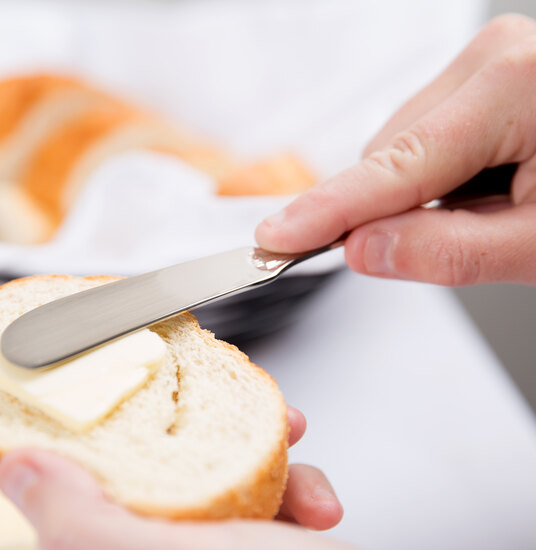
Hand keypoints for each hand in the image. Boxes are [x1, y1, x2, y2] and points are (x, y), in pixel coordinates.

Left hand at [0, 409, 449, 549]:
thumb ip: (91, 530)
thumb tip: (19, 472)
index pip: (91, 493)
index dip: (112, 436)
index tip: (138, 393)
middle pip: (168, 475)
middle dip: (213, 435)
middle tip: (244, 417)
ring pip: (223, 476)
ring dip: (265, 455)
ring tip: (299, 455)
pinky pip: (266, 495)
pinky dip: (297, 484)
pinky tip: (322, 503)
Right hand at [256, 14, 535, 285]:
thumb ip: (447, 251)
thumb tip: (366, 248)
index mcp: (511, 89)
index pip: (391, 168)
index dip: (326, 212)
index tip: (275, 237)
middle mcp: (491, 60)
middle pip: (389, 156)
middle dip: (393, 210)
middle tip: (452, 241)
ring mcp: (488, 62)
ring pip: (401, 147)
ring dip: (419, 195)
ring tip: (489, 212)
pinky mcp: (486, 77)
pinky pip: (424, 136)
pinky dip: (435, 177)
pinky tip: (482, 188)